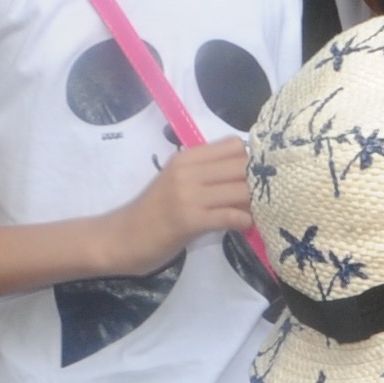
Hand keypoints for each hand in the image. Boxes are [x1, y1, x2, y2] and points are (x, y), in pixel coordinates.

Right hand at [106, 136, 250, 272]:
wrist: (123, 237)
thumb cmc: (155, 211)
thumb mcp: (178, 181)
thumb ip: (207, 172)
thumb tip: (250, 173)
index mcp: (186, 157)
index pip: (234, 145)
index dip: (250, 161)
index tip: (253, 177)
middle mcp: (188, 171)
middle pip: (243, 166)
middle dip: (258, 183)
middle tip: (260, 198)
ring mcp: (188, 195)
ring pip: (242, 191)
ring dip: (254, 204)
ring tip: (251, 213)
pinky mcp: (190, 220)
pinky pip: (231, 216)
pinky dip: (243, 222)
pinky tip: (240, 226)